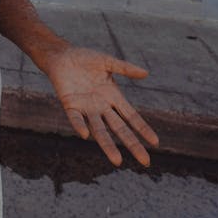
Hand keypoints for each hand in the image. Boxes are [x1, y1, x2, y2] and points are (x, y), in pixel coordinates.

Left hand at [43, 46, 158, 166]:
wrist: (61, 55)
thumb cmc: (84, 59)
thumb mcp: (107, 62)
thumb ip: (125, 68)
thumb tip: (146, 73)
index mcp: (113, 97)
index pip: (131, 116)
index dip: (142, 128)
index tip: (155, 142)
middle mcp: (101, 106)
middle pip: (119, 128)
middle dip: (132, 144)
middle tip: (145, 162)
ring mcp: (86, 107)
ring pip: (99, 129)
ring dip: (107, 144)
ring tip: (117, 160)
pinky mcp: (70, 104)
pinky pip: (75, 118)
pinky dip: (79, 125)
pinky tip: (85, 134)